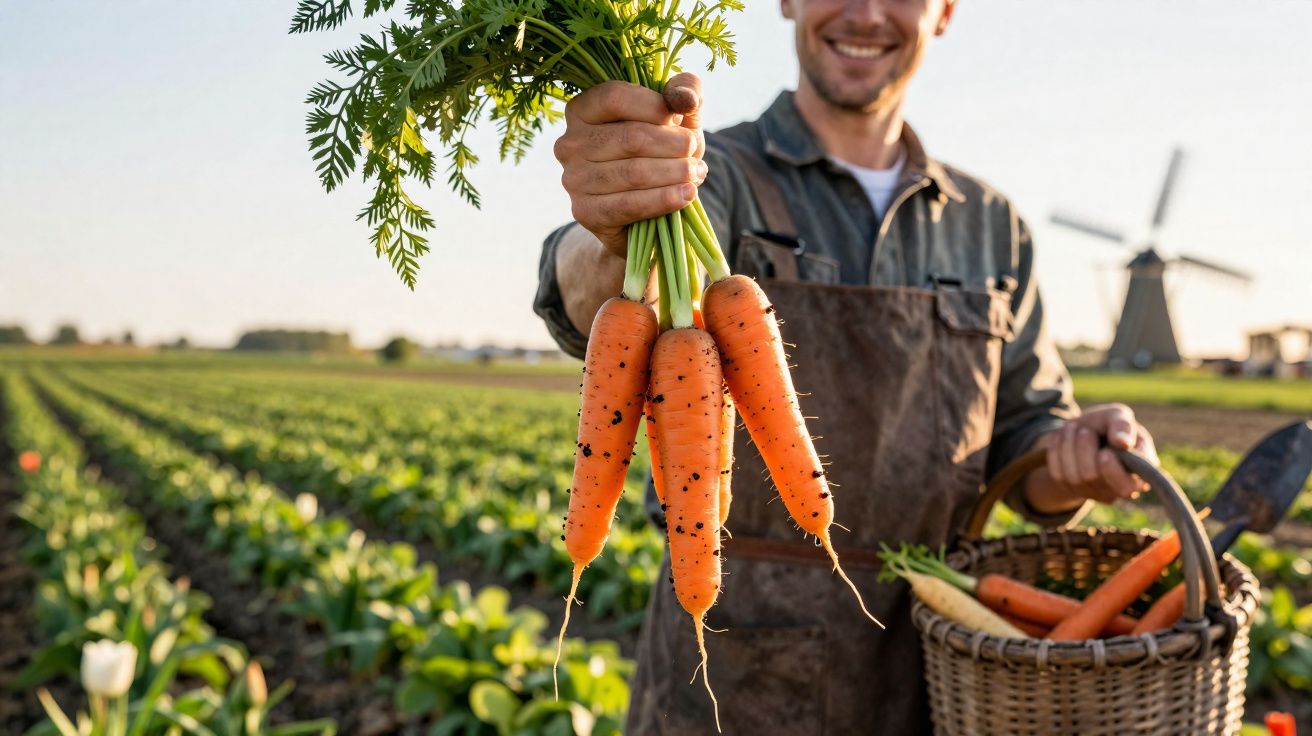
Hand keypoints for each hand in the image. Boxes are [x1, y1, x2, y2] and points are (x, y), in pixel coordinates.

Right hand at [553, 73, 706, 256]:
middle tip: (695, 153)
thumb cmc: (660, 152)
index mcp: (581, 110)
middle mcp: (569, 143)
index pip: (615, 97)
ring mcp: (573, 180)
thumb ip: (685, 91)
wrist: (646, 211)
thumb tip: (686, 98)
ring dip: (676, 173)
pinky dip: (665, 199)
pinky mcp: (585, 212)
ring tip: (696, 174)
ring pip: (634, 172)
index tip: (682, 118)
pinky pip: (631, 204)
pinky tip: (687, 194)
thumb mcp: (675, 117)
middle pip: (631, 137)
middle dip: (674, 145)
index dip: (655, 106)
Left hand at [1044, 403, 1158, 504]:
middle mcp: (1117, 489)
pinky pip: (1057, 473)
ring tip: (1074, 428)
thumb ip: (1123, 425)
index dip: (1112, 471)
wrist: (1083, 430)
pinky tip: (1065, 438)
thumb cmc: (1108, 424)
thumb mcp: (1118, 416)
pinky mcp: (1070, 489)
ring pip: (1072, 475)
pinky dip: (1058, 449)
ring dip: (1070, 444)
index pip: (1127, 486)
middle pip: (1092, 478)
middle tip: (1085, 431)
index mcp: (1138, 474)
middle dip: (1084, 450)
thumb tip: (1123, 442)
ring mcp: (1093, 492)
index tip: (1105, 452)